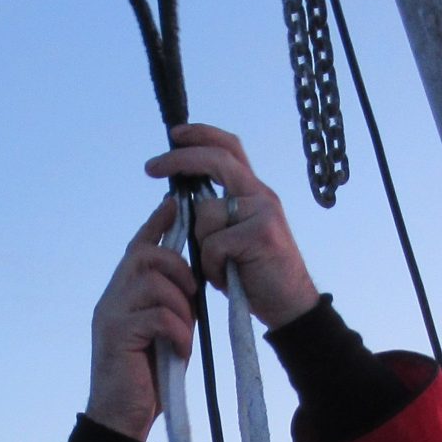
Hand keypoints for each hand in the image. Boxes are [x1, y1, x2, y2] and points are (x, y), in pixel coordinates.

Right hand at [85, 196, 197, 441]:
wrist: (122, 418)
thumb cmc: (146, 377)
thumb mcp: (162, 331)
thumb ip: (169, 303)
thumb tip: (192, 277)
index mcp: (120, 294)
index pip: (138, 246)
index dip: (156, 224)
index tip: (174, 204)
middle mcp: (111, 297)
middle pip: (145, 255)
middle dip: (178, 270)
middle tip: (192, 298)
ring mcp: (111, 315)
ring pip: (155, 282)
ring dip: (181, 307)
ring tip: (183, 334)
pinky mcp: (117, 335)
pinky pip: (159, 315)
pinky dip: (178, 332)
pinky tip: (179, 351)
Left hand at [146, 124, 321, 329]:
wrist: (291, 307)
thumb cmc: (255, 276)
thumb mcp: (233, 238)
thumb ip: (215, 216)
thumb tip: (177, 199)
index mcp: (254, 193)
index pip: (229, 148)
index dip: (202, 135)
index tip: (175, 135)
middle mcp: (261, 195)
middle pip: (216, 161)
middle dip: (179, 160)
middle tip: (150, 167)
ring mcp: (263, 212)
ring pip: (206, 213)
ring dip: (204, 246)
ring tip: (223, 268)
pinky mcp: (261, 234)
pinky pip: (214, 244)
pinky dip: (213, 267)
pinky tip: (229, 278)